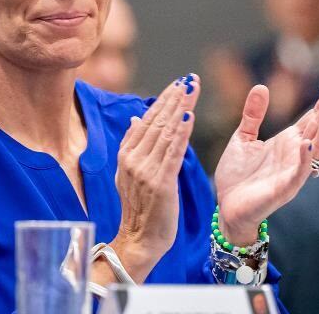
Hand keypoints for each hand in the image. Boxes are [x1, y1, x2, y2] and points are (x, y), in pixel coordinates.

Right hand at [107, 75, 200, 283]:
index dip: (164, 99)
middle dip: (175, 97)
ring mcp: (146, 170)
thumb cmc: (140, 208)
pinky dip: (182, 131)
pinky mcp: (160, 183)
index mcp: (127, 154)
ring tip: (192, 89)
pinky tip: (189, 115)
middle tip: (189, 78)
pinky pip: (173, 152)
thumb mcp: (129, 174)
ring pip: (166, 131)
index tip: (178, 82)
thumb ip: (134, 145)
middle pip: (158, 121)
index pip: (148, 119)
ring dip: (180, 107)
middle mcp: (133, 159)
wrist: (140, 240)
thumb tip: (137, 118)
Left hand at [214, 75, 318, 244]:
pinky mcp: (284, 189)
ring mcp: (292, 171)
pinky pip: (299, 173)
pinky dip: (304, 159)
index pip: (312, 117)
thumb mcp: (243, 137)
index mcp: (288, 141)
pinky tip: (307, 143)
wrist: (227, 207)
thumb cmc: (238, 175)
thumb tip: (261, 86)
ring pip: (316, 148)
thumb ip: (253, 114)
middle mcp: (295, 154)